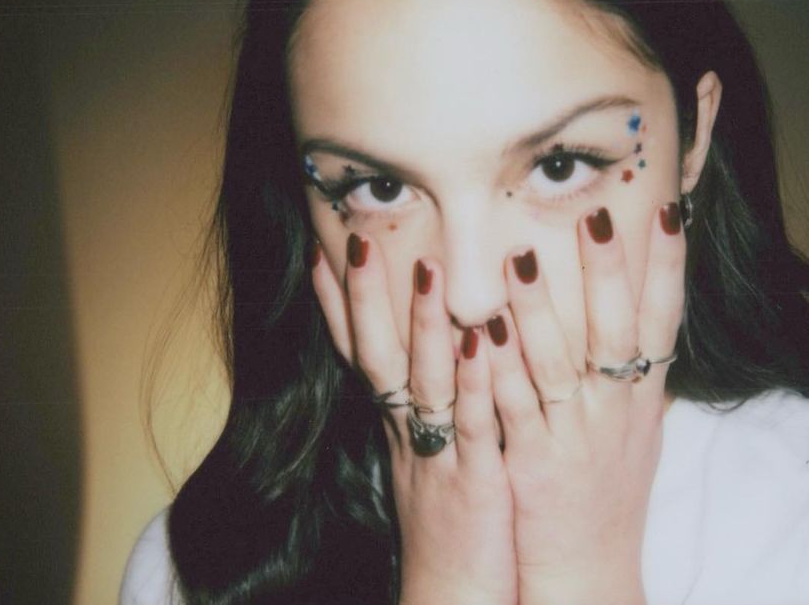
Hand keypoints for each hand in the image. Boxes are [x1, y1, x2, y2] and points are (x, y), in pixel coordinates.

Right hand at [311, 236, 516, 604]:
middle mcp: (409, 434)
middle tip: (357, 238)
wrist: (455, 597)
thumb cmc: (452, 522)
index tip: (327, 248)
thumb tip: (437, 353)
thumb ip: (433, 403)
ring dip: (423, 324)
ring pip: (424, 381)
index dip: (340, 303)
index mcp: (399, 426)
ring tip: (425, 267)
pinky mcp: (476, 481)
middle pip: (377, 356)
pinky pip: (474, 424)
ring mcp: (439, 456)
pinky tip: (482, 341)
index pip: (360, 353)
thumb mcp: (432, 457)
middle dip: (366, 298)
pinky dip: (476, 381)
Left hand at [485, 203, 686, 604]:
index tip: (667, 212)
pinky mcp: (531, 462)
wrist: (589, 566)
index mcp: (641, 398)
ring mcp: (573, 436)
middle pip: (616, 332)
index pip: (664, 322)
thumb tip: (648, 318)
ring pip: (557, 364)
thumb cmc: (610, 490)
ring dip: (540, 311)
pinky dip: (499, 370)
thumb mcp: (638, 430)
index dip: (668, 267)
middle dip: (608, 272)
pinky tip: (482, 333)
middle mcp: (614, 411)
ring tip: (521, 258)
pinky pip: (513, 408)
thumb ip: (637, 374)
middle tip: (597, 216)